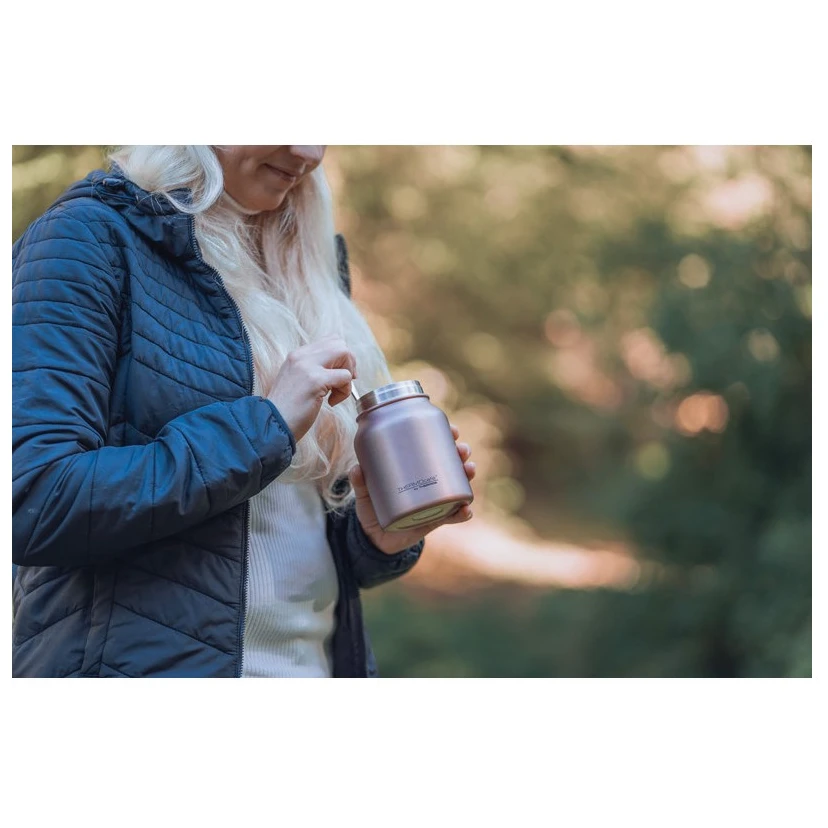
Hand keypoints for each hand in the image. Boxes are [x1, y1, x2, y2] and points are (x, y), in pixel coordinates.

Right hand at [266, 334, 356, 443]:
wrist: (271, 425)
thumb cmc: (287, 409)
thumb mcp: (297, 381)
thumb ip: (312, 370)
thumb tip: (338, 367)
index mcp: (297, 355)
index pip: (329, 341)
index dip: (341, 357)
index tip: (340, 376)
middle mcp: (301, 356)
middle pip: (339, 344)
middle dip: (349, 363)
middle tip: (343, 383)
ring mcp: (308, 366)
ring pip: (344, 353)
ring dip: (348, 375)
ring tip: (335, 393)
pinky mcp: (315, 380)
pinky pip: (345, 376)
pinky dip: (345, 391)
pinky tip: (331, 402)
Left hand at [349, 424, 475, 554]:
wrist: (376, 538)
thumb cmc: (372, 508)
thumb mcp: (365, 493)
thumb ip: (360, 483)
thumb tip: (356, 469)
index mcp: (414, 467)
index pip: (433, 446)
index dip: (445, 435)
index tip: (453, 430)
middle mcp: (429, 480)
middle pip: (451, 461)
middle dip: (461, 452)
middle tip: (462, 450)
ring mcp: (435, 500)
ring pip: (458, 484)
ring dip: (467, 475)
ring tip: (469, 470)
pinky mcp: (436, 519)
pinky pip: (453, 515)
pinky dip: (463, 512)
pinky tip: (467, 509)